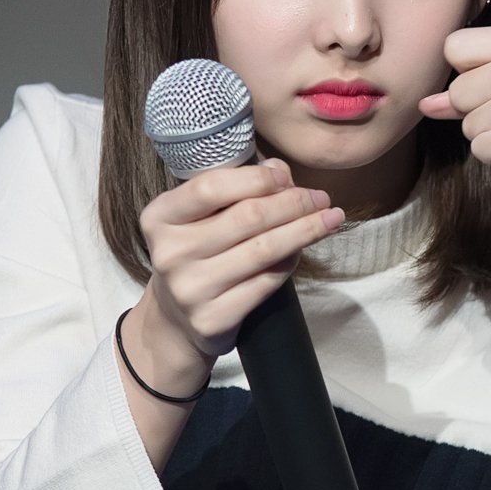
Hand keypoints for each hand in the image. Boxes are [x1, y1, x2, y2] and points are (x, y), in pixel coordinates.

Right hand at [126, 160, 344, 400]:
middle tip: (320, 198)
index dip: (255, 179)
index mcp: (160, 217)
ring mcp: (190, 289)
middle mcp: (170, 253)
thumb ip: (234, 188)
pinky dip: (291, 261)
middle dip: (292, 204)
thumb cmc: (195, 254)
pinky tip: (304, 249)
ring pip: (263, 250)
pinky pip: (266, 282)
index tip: (286, 176)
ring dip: (304, 231)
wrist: (176, 320)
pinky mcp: (212, 318)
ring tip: (330, 219)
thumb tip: (279, 169)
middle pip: (246, 218)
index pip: (211, 187)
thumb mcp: (200, 217)